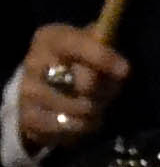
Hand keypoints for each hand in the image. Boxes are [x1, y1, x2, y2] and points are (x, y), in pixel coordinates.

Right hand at [15, 23, 129, 153]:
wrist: (43, 88)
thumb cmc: (78, 64)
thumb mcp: (93, 49)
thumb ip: (106, 52)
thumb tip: (121, 67)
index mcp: (51, 38)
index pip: (74, 44)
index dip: (101, 57)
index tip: (125, 70)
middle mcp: (34, 62)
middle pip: (80, 82)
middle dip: (101, 92)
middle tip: (104, 94)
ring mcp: (28, 90)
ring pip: (77, 109)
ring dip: (94, 112)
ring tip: (94, 108)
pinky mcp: (29, 117)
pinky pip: (66, 128)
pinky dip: (81, 128)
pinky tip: (81, 120)